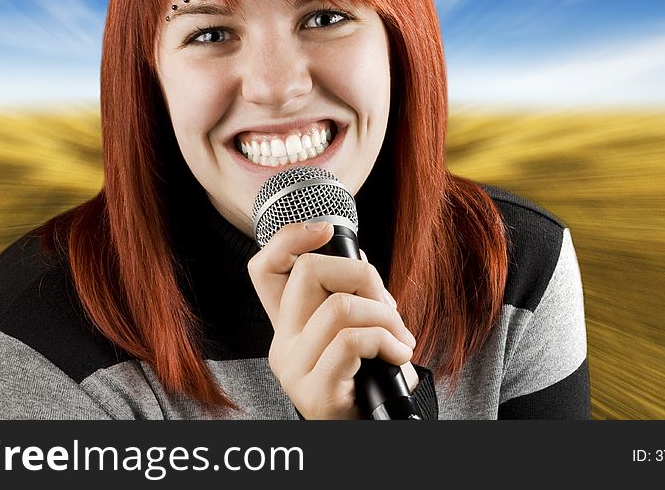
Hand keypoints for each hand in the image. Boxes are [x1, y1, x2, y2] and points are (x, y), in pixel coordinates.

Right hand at [247, 221, 416, 418]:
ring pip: (339, 305)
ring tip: (400, 339)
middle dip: (362, 275)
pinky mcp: (314, 390)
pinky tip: (400, 356)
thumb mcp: (352, 339)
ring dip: (384, 316)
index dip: (290, 238)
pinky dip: (387, 341)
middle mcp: (281, 343)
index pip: (264, 269)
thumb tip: (363, 264)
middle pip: (308, 271)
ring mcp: (293, 368)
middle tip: (387, 307)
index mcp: (288, 326)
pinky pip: (353, 340)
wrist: (365, 436)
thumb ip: (348, 303)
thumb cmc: (365, 387)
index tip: (325, 229)